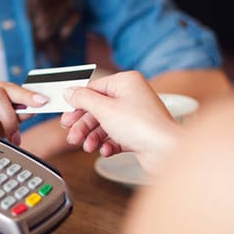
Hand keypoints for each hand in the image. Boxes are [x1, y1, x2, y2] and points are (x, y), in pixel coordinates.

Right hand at [61, 71, 180, 171]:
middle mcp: (132, 96)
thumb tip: (69, 91)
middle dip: (84, 125)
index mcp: (126, 82)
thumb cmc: (142, 126)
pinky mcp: (138, 133)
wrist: (166, 152)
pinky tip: (105, 150)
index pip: (94, 88)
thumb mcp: (104, 109)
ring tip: (87, 147)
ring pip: (105, 124)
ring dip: (93, 137)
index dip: (78, 103)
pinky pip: (116, 136)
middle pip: (98, 108)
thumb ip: (83, 99)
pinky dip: (108, 144)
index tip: (66, 113)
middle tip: (72, 135)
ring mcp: (136, 115)